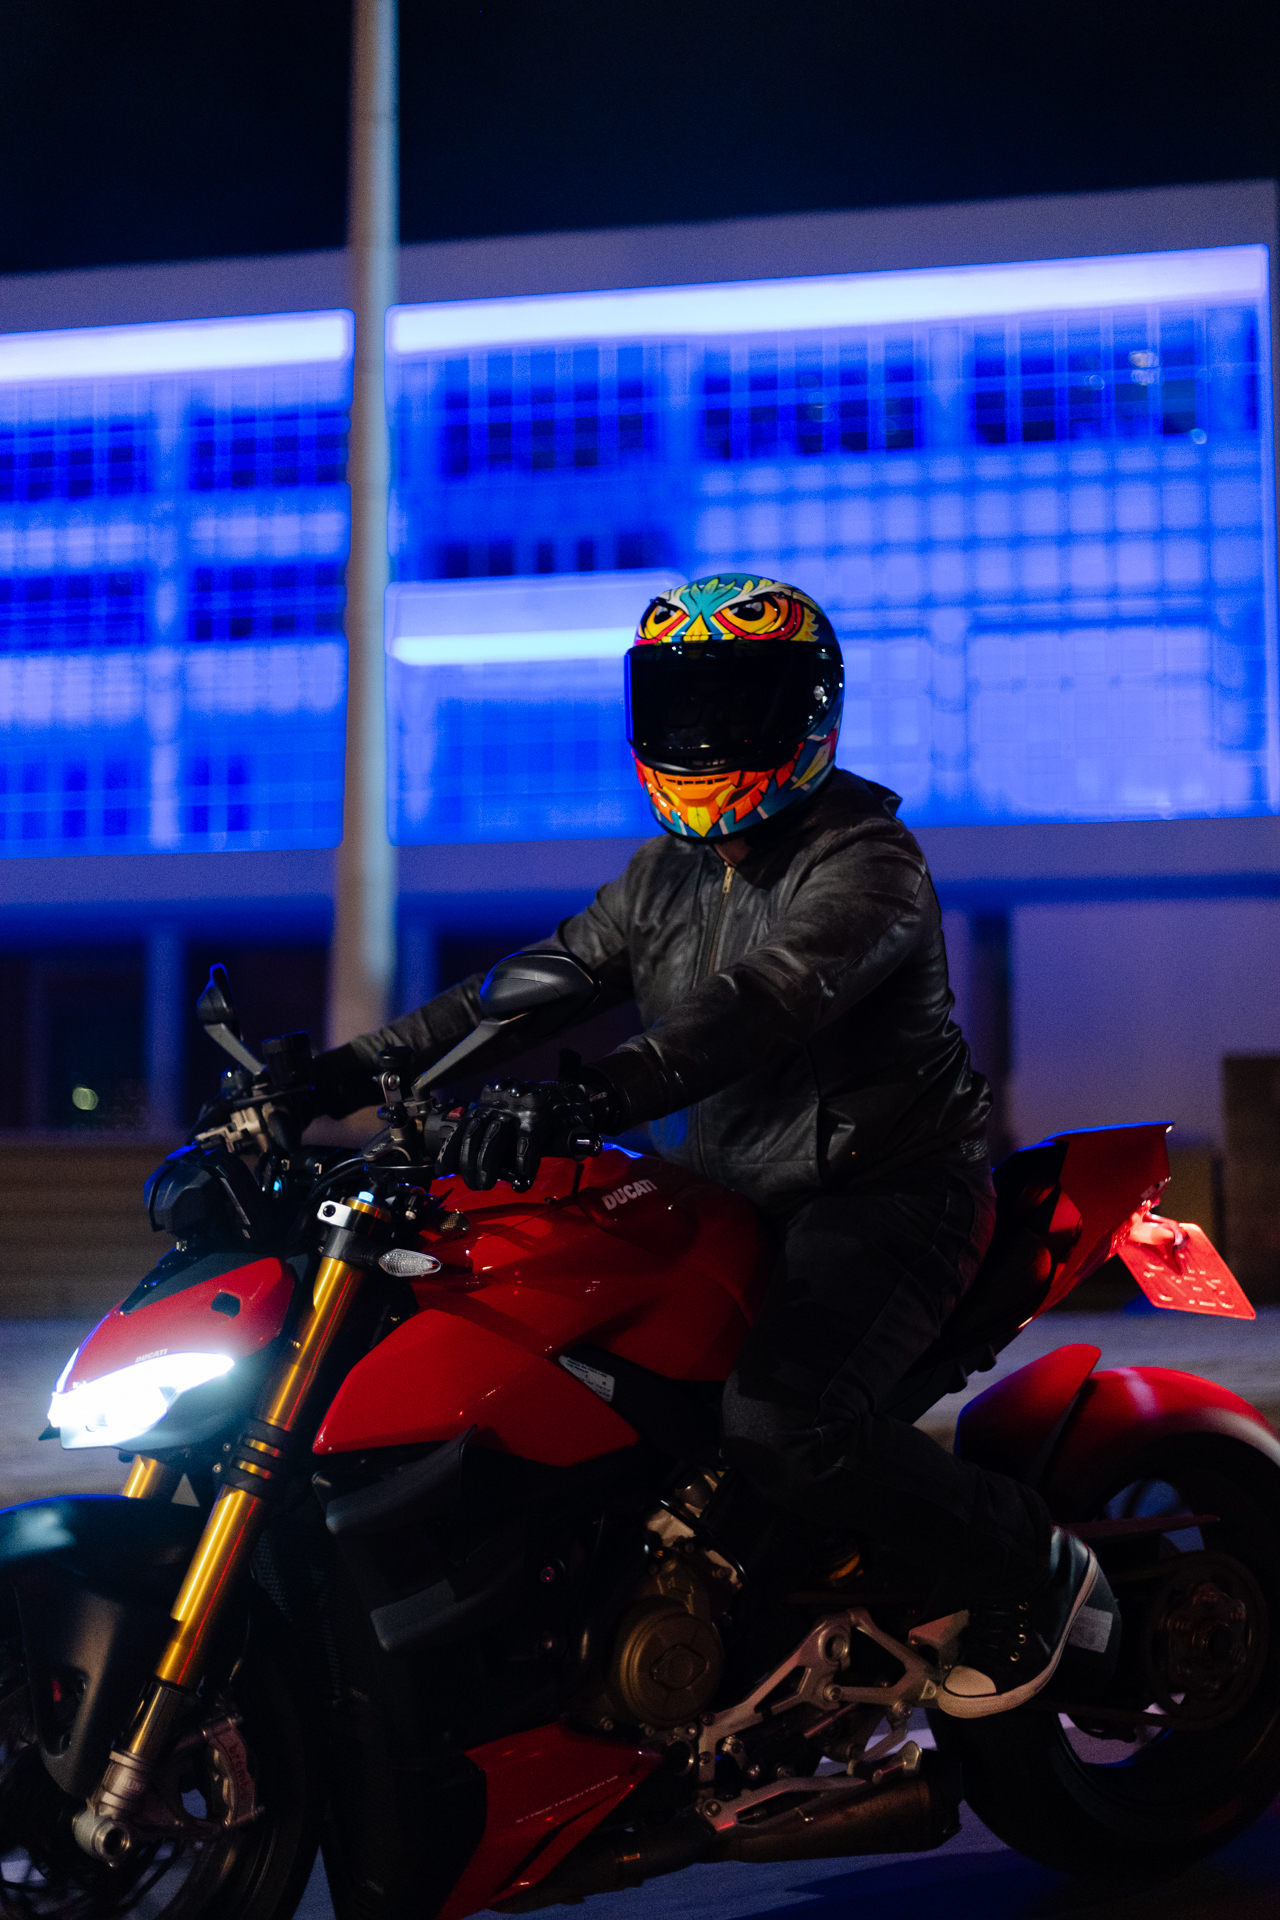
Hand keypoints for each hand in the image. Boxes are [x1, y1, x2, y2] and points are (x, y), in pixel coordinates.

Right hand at [434, 1077, 604, 1192]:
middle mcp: (512, 1103)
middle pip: (494, 1134)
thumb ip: (580, 1138)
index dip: (525, 1159)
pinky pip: (463, 1128)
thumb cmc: (569, 1114)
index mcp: (538, 1108)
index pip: (528, 1136)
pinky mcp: (481, 1107)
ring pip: (474, 1131)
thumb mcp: (580, 1123)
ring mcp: (493, 1104)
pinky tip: (443, 1168)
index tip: (523, 1183)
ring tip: (471, 1183)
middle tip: (485, 1187)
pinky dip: (451, 1148)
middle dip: (487, 1162)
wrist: (557, 1090)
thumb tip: (589, 1146)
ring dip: (468, 1160)